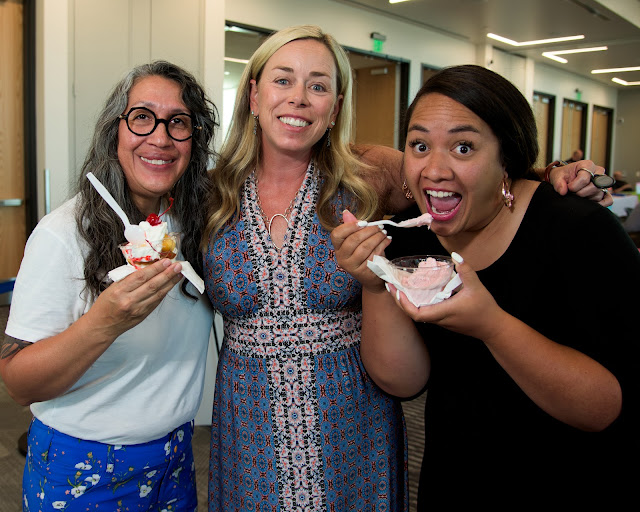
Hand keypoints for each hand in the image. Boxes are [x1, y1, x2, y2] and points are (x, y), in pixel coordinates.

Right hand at [89, 259, 182, 338]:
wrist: (102, 325)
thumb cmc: (105, 305)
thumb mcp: (112, 288)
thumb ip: (128, 279)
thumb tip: (147, 268)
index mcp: (119, 291)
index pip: (141, 277)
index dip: (155, 268)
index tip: (165, 261)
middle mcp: (129, 301)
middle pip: (152, 285)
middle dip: (167, 274)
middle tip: (177, 266)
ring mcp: (138, 309)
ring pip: (158, 294)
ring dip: (170, 283)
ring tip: (179, 274)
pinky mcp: (143, 315)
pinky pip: (156, 301)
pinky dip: (164, 292)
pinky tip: (170, 285)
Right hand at [331, 210, 390, 292]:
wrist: (371, 277)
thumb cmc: (364, 256)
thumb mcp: (357, 241)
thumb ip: (352, 227)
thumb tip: (346, 212)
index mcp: (338, 248)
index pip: (336, 235)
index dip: (349, 226)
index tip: (363, 223)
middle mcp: (342, 258)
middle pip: (353, 240)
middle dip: (368, 230)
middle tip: (379, 226)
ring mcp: (352, 266)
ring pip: (365, 247)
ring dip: (377, 237)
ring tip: (384, 232)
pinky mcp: (364, 271)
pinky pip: (374, 254)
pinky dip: (382, 245)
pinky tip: (387, 240)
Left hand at [388, 253, 504, 339]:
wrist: (493, 328)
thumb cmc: (484, 309)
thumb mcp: (476, 286)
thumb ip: (465, 270)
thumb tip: (455, 255)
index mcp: (443, 312)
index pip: (416, 313)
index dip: (403, 303)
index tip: (396, 291)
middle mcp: (439, 319)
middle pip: (412, 313)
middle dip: (399, 300)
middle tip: (391, 285)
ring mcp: (441, 321)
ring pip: (418, 313)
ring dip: (408, 302)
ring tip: (400, 287)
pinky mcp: (444, 320)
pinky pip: (426, 312)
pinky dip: (418, 303)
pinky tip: (417, 292)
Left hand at [549, 160, 612, 206]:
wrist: (564, 179)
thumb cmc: (563, 176)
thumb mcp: (557, 177)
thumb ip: (559, 183)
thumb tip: (563, 192)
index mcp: (587, 165)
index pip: (585, 179)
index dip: (574, 186)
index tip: (568, 188)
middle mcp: (598, 172)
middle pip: (594, 187)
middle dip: (581, 193)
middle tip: (573, 193)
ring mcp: (602, 182)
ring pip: (599, 194)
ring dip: (587, 198)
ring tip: (578, 195)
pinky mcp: (604, 192)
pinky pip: (608, 200)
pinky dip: (601, 204)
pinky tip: (591, 205)